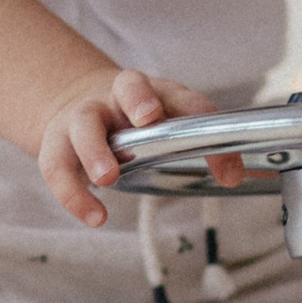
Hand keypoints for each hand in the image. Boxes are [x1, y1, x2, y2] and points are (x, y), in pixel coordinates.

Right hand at [36, 67, 244, 226]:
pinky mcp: (56, 145)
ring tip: (106, 178)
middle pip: (128, 86)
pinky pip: (58, 167)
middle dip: (140, 100)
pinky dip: (74, 194)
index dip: (204, 123)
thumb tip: (244, 174)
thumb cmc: (131, 122)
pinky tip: (95, 216)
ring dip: (95, 149)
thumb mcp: (167, 124)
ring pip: (84, 124)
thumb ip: (202, 145)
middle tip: (149, 119)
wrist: (74, 104)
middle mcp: (118, 96)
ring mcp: (83, 117)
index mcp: (155, 91)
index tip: (226, 169)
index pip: (186, 101)